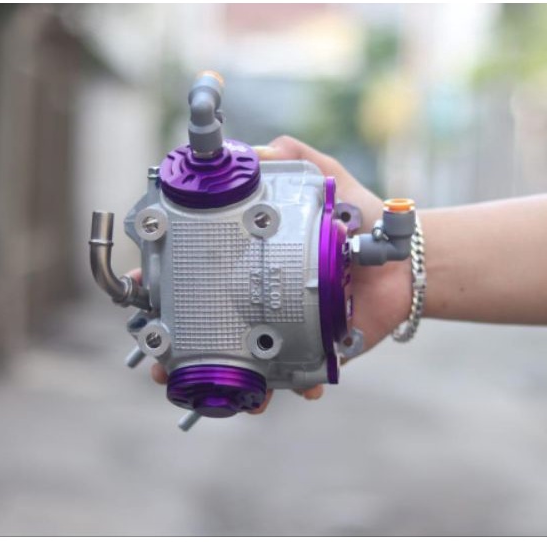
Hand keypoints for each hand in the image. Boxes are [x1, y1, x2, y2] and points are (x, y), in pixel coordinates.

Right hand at [130, 135, 410, 412]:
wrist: (404, 256)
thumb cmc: (360, 214)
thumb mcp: (322, 174)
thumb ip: (289, 156)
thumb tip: (250, 153)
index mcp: (249, 254)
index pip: (194, 269)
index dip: (163, 281)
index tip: (142, 291)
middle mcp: (256, 292)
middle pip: (203, 322)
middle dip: (176, 345)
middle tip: (160, 362)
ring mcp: (280, 323)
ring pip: (238, 358)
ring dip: (220, 379)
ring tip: (214, 393)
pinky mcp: (310, 346)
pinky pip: (292, 373)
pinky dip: (290, 388)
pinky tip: (296, 392)